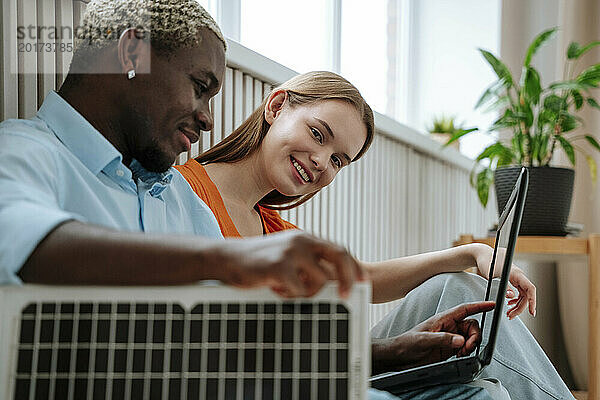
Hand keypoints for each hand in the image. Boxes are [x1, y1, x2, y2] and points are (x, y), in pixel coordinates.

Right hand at [217, 230, 364, 297]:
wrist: (227, 258)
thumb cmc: (258, 260)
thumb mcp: (286, 255)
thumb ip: (307, 263)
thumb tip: (331, 283)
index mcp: (305, 237)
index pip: (339, 249)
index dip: (352, 267)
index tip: (362, 282)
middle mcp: (301, 240)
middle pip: (339, 256)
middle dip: (348, 278)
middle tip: (346, 296)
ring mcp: (290, 252)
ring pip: (318, 280)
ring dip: (308, 293)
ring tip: (286, 290)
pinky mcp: (278, 266)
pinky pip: (299, 290)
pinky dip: (291, 296)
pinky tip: (275, 289)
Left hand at [371, 301, 494, 373]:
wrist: (399, 356)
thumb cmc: (407, 343)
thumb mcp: (424, 340)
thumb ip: (443, 339)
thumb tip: (460, 340)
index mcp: (443, 319)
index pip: (464, 309)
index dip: (479, 306)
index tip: (492, 305)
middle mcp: (448, 326)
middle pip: (472, 326)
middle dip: (475, 336)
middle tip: (468, 347)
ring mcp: (450, 338)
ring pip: (470, 338)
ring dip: (471, 345)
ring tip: (462, 353)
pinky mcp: (449, 349)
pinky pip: (465, 347)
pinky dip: (467, 352)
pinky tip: (460, 356)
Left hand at [471, 243, 535, 318]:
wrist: (483, 254)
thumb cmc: (487, 262)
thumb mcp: (492, 275)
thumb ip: (502, 286)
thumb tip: (511, 296)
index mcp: (516, 273)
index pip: (530, 289)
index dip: (533, 301)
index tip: (532, 313)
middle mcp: (519, 276)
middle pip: (526, 295)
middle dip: (520, 308)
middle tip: (510, 316)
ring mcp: (517, 278)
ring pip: (522, 295)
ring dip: (517, 305)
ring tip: (509, 313)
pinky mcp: (513, 279)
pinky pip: (518, 292)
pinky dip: (515, 300)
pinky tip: (509, 303)